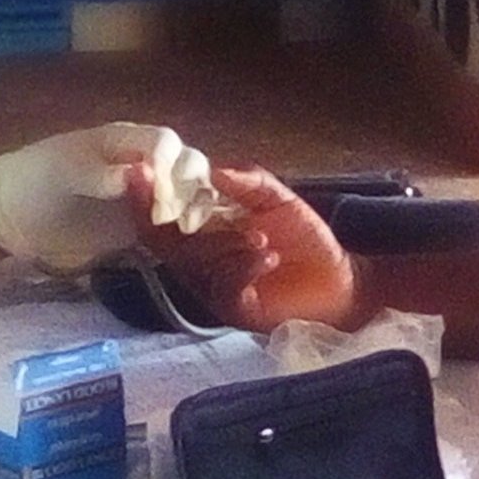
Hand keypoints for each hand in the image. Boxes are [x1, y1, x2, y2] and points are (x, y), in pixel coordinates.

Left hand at [0, 122, 223, 269]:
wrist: (10, 218)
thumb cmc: (33, 182)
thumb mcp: (61, 172)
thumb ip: (101, 174)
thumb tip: (142, 175)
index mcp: (124, 140)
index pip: (165, 143)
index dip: (169, 167)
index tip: (155, 198)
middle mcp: (145, 161)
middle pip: (190, 162)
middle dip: (188, 187)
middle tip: (163, 218)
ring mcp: (149, 192)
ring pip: (195, 187)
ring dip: (200, 204)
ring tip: (184, 228)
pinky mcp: (146, 222)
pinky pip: (182, 216)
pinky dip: (194, 221)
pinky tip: (189, 234)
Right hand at [142, 166, 362, 332]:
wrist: (340, 283)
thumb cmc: (305, 241)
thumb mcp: (278, 200)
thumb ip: (248, 181)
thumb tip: (213, 170)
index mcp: (203, 232)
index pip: (162, 216)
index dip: (145, 196)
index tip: (138, 169)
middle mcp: (201, 261)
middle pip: (166, 241)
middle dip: (166, 216)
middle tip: (189, 200)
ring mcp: (214, 287)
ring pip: (196, 263)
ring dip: (225, 245)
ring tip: (261, 237)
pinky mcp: (235, 309)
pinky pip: (225, 287)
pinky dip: (244, 267)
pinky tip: (268, 256)